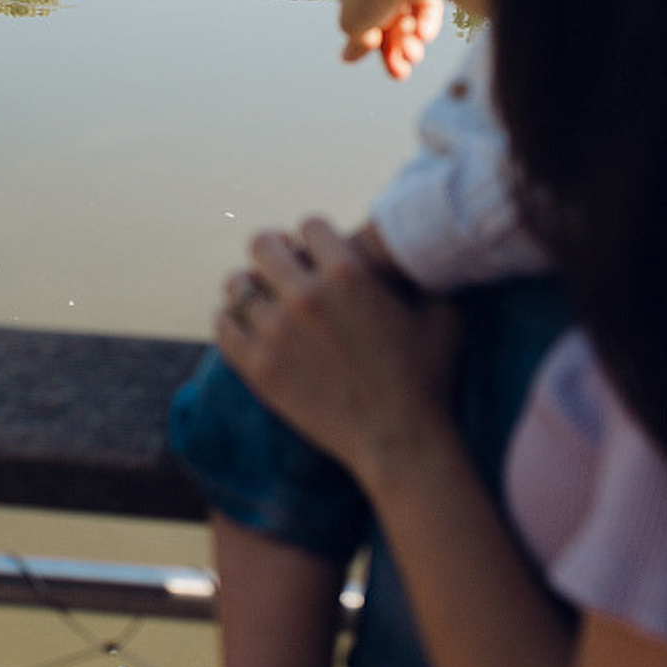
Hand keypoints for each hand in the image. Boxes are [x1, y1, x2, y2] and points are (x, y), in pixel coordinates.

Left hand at [215, 219, 461, 484]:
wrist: (399, 441)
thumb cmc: (427, 379)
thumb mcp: (443, 316)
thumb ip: (425, 277)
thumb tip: (420, 254)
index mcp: (348, 274)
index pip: (309, 225)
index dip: (315, 236)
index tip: (316, 250)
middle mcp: (305, 296)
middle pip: (263, 244)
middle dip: (274, 249)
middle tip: (281, 264)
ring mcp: (275, 331)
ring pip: (237, 283)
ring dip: (248, 284)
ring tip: (259, 294)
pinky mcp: (256, 366)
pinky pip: (222, 324)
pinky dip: (229, 319)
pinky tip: (242, 323)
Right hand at [292, 0, 443, 78]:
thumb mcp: (353, 27)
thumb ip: (353, 44)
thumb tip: (350, 56)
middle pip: (373, 21)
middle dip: (387, 51)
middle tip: (399, 75)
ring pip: (400, 18)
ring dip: (407, 43)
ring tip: (414, 57)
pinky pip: (422, 8)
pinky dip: (423, 24)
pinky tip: (424, 35)